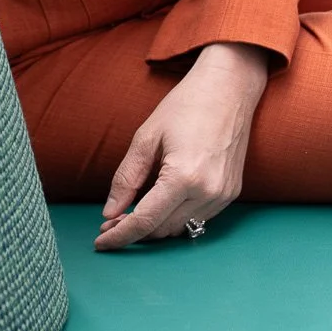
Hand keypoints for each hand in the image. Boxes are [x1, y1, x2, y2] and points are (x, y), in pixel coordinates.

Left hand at [94, 42, 269, 250]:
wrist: (229, 87)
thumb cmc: (186, 104)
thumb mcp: (147, 136)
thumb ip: (127, 178)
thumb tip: (110, 212)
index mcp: (184, 177)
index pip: (145, 221)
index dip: (119, 235)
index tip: (99, 242)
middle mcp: (207, 192)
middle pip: (161, 230)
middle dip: (133, 230)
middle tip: (110, 220)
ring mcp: (223, 195)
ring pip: (180, 228)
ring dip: (155, 225)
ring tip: (133, 210)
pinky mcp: (232, 192)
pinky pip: (198, 217)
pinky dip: (176, 216)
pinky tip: (162, 201)